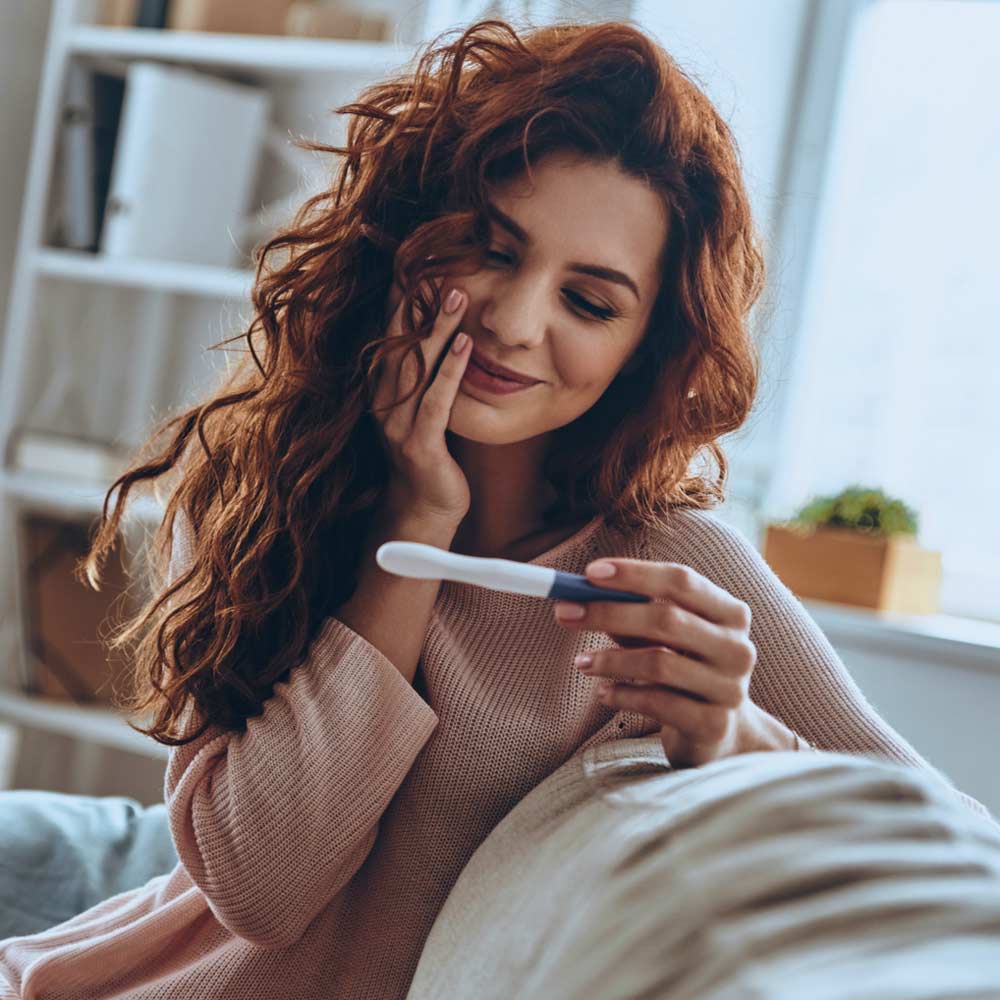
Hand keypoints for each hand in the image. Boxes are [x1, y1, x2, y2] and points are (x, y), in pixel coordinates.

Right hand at [370, 277, 473, 526]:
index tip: (409, 262)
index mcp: (380, 391)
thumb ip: (425, 377)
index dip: (396, 299)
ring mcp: (398, 424)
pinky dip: (451, 370)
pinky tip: (466, 345)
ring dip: (436, 328)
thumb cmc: (430, 458)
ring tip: (456, 294)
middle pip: (397, 343)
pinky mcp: (420, 444)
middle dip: (414, 303)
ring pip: (416, 367)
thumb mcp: (421, 411)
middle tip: (435, 265)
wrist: (423, 512)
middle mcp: (383, 403)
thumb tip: (443, 334)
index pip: (386, 336)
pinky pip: (436, 401)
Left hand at [554, 558, 762, 767]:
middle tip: (565, 613)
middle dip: (609, 613)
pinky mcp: (713, 725)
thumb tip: (583, 595)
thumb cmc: (685, 671)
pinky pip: (657, 704)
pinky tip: (603, 694)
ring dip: (610, 660)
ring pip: (658, 664)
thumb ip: (635, 614)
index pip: (681, 581)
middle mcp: (736, 648)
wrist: (722, 733)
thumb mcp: (666, 639)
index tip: (590, 572)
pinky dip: (622, 695)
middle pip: (667, 619)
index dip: (635, 574)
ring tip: (581, 662)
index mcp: (730, 613)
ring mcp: (729, 688)